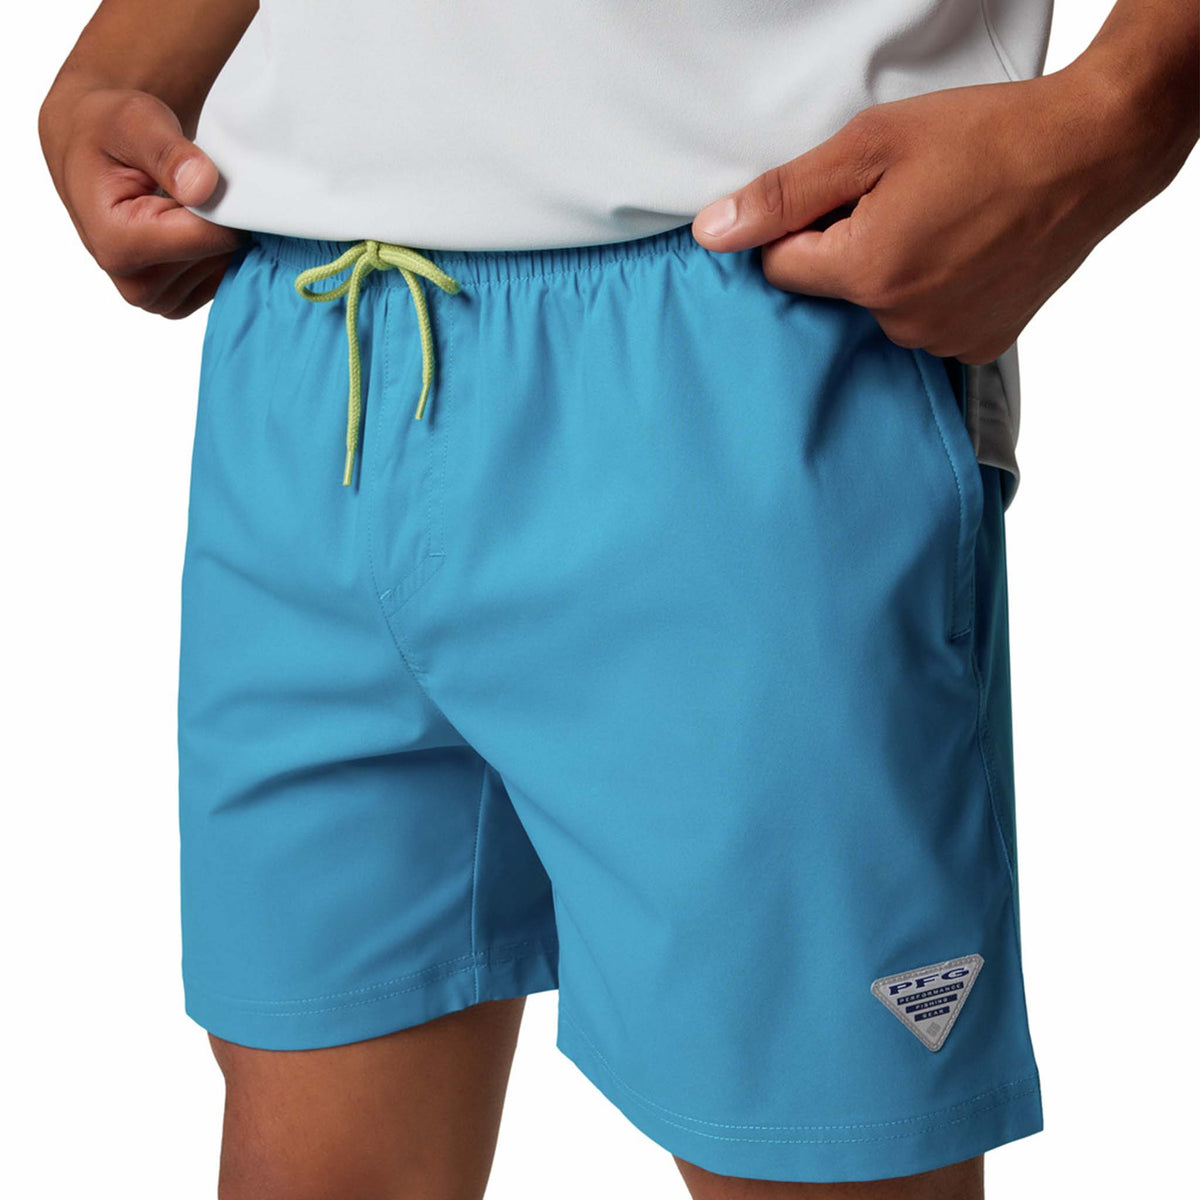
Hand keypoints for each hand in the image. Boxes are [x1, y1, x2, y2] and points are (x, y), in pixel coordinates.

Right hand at [39, 87, 242, 318]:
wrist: (91, 147)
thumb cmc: (109, 131)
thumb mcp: (133, 121)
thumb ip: (167, 152)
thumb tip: (202, 187)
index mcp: (117, 244)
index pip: (209, 235)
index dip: (224, 201)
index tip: (211, 172)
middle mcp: (134, 283)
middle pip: (220, 255)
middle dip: (220, 216)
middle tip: (194, 182)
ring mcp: (156, 299)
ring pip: (225, 268)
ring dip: (220, 232)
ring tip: (187, 200)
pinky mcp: (174, 302)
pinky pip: (222, 280)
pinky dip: (220, 251)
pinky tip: (195, 222)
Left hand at [691, 66, 1170, 363]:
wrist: (1092, 153)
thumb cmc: (988, 137)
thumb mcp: (873, 144)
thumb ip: (786, 193)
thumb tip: (714, 231)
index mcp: (865, 272)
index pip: (781, 269)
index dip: (797, 228)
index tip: (839, 198)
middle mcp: (900, 322)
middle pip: (833, 292)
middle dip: (850, 250)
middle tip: (904, 202)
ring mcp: (943, 340)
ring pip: (881, 311)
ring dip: (894, 273)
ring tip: (943, 224)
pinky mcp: (979, 347)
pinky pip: (928, 325)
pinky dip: (935, 295)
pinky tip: (965, 256)